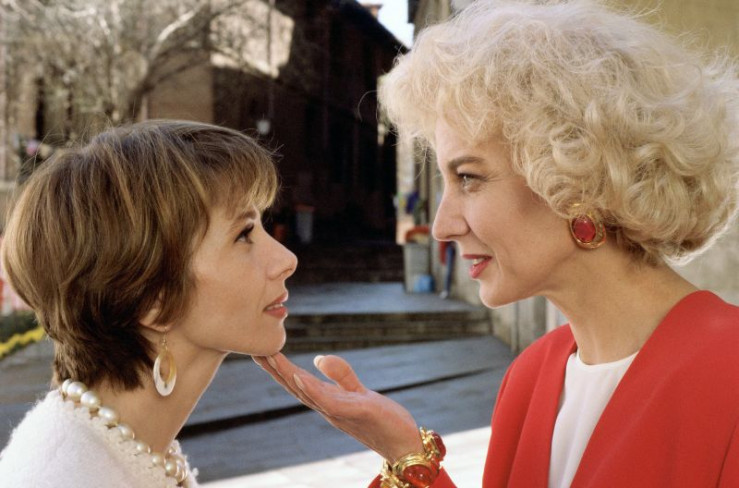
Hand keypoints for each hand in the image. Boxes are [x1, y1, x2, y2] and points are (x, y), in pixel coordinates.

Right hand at [253, 353, 423, 461]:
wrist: (404, 444)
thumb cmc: (381, 420)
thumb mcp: (358, 391)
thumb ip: (340, 374)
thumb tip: (319, 358)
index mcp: (327, 401)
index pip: (297, 383)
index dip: (278, 369)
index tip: (261, 351)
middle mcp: (328, 408)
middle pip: (295, 387)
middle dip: (275, 370)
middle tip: (255, 351)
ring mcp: (339, 412)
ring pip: (307, 392)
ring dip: (287, 375)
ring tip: (271, 357)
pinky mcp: (357, 411)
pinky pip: (329, 400)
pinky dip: (312, 388)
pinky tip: (300, 375)